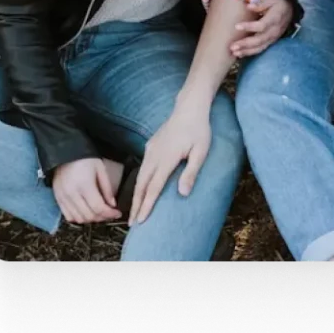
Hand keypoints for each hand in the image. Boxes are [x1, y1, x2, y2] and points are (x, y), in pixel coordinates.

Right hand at [52, 158, 121, 224]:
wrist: (65, 153)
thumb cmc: (86, 159)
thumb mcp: (101, 169)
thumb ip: (107, 188)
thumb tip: (112, 205)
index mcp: (84, 185)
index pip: (98, 207)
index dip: (110, 214)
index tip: (118, 213)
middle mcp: (72, 194)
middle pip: (89, 215)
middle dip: (102, 217)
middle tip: (110, 214)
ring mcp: (63, 198)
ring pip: (78, 218)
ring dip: (91, 219)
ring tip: (100, 213)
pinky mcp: (57, 199)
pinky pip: (68, 216)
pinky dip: (78, 218)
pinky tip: (87, 212)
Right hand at [128, 106, 211, 224]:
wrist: (189, 108)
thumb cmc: (199, 131)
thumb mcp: (201, 152)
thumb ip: (191, 173)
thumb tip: (182, 194)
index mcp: (166, 159)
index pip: (153, 188)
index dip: (146, 206)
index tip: (140, 221)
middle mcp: (154, 156)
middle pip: (141, 185)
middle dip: (136, 205)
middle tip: (132, 224)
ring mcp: (151, 150)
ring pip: (140, 177)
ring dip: (136, 195)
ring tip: (134, 211)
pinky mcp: (151, 146)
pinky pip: (142, 168)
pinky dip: (139, 182)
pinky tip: (141, 190)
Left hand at [230, 0, 293, 57]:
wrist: (289, 10)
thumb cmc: (277, 3)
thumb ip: (261, 4)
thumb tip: (249, 6)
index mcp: (274, 19)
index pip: (261, 25)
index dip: (249, 27)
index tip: (236, 26)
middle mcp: (274, 31)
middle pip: (259, 39)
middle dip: (245, 44)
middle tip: (232, 46)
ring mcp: (273, 38)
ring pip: (260, 47)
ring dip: (247, 51)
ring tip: (234, 53)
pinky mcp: (270, 41)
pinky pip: (260, 49)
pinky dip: (250, 52)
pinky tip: (240, 54)